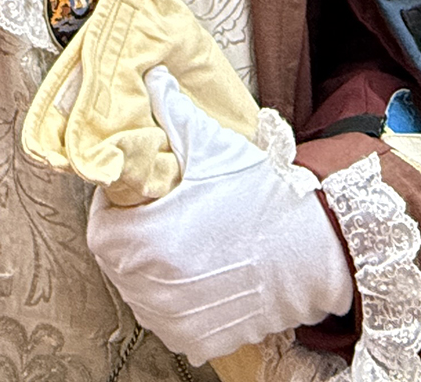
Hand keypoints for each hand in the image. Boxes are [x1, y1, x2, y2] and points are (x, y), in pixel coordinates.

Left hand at [86, 67, 353, 363]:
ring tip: (188, 243)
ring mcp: (176, 320)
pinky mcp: (199, 339)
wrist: (319, 250)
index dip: (115, 207)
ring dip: (153, 269)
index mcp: (147, 241)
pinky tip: (202, 275)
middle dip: (134, 235)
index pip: (101, 227)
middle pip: (118, 260)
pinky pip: (169, 320)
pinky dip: (177, 301)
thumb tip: (152, 81)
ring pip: (141, 291)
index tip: (137, 196)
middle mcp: (154, 288)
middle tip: (165, 214)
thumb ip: (174, 113)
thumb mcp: (215, 149)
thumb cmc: (267, 201)